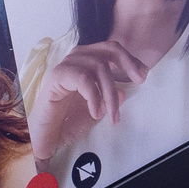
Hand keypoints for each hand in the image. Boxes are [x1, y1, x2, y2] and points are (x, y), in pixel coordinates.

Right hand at [27, 40, 147, 160]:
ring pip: (98, 67)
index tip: (143, 75)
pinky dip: (94, 97)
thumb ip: (110, 99)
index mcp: (87, 62)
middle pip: (108, 49)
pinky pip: (83, 79)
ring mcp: (65, 66)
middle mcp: (76, 59)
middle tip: (139, 81)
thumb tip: (124, 91)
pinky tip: (96, 113)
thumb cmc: (68, 121)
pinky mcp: (56, 77)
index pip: (111, 50)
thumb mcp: (97, 110)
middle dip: (127, 63)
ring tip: (112, 116)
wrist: (45, 137)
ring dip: (110, 93)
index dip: (130, 59)